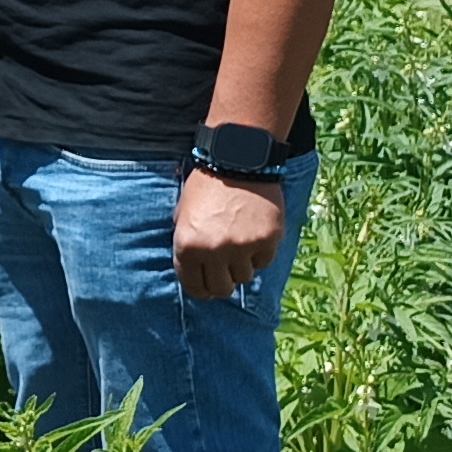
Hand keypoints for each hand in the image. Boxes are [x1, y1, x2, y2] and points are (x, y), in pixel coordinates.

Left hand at [173, 167, 286, 297]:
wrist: (237, 161)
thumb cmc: (205, 187)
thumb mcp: (182, 215)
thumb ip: (187, 245)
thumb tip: (194, 272)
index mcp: (188, 246)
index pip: (195, 287)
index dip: (201, 290)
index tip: (207, 288)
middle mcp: (215, 251)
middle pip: (222, 289)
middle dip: (222, 284)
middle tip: (226, 274)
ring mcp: (243, 247)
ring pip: (245, 277)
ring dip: (242, 266)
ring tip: (239, 245)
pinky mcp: (268, 240)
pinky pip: (264, 261)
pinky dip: (260, 253)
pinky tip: (254, 235)